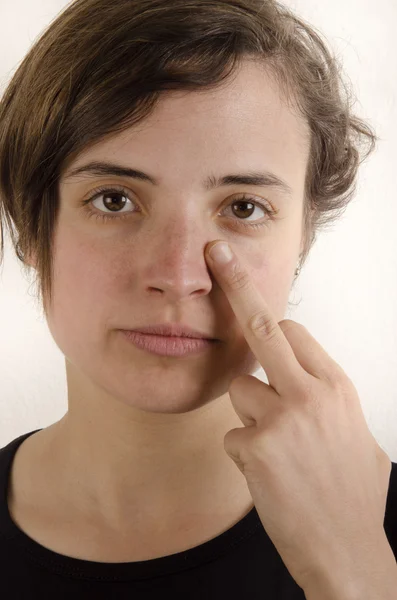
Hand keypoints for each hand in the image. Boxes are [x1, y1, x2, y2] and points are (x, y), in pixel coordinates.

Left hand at [205, 240, 391, 590]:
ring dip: (247, 414)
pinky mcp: (257, 447)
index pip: (293, 332)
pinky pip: (231, 434)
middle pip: (263, 328)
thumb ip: (321, 396)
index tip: (249, 301)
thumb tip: (296, 374)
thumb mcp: (350, 430)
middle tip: (215, 255)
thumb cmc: (352, 491)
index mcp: (336, 386)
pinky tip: (269, 477)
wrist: (351, 548)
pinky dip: (243, 453)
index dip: (269, 327)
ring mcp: (283, 418)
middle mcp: (311, 394)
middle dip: (236, 288)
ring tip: (276, 451)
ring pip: (238, 389)